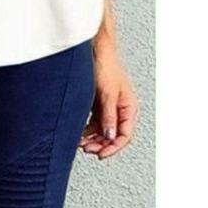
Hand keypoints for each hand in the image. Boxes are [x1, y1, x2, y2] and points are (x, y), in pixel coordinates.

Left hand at [80, 43, 137, 158]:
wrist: (95, 52)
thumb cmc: (105, 67)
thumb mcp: (107, 94)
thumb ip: (109, 116)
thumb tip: (110, 136)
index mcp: (128, 107)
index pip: (124, 135)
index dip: (113, 148)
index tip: (101, 155)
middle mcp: (120, 110)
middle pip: (113, 136)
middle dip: (101, 145)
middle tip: (88, 150)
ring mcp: (108, 109)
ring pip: (102, 132)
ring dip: (93, 140)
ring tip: (81, 144)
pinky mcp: (98, 107)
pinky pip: (94, 125)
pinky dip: (87, 132)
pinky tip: (79, 136)